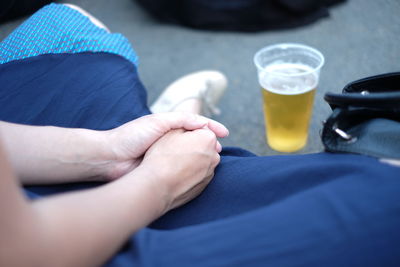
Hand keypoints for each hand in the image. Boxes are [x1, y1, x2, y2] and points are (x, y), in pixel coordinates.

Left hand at [103, 112, 227, 179]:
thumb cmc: (132, 136)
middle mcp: (169, 139)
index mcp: (169, 125)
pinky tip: (199, 171)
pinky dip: (191, 168)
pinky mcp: (162, 169)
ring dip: (202, 156)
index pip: (196, 124)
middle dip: (209, 143)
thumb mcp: (159, 122)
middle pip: (195, 139)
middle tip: (219, 150)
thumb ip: (182, 119)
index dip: (211, 127)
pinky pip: (180, 167)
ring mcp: (166, 155)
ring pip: (189, 154)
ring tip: (213, 160)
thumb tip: (204, 124)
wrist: (111, 158)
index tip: (225, 134)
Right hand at [137, 128, 219, 211]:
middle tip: (175, 150)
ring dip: (193, 159)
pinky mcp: (204, 185)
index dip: (188, 133)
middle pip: (205, 145)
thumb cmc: (162, 156)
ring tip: (175, 164)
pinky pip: (199, 174)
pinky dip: (192, 172)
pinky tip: (178, 174)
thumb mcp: (171, 131)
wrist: (157, 185)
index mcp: (208, 138)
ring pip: (203, 160)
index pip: (202, 130)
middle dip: (194, 145)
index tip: (176, 138)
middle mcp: (214, 156)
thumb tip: (196, 126)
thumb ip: (188, 124)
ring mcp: (210, 172)